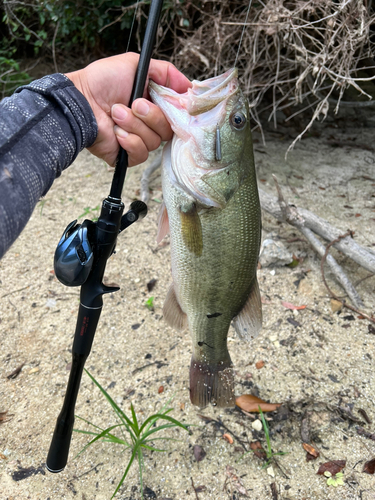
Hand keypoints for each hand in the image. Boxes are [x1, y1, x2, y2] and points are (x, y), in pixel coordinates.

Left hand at [65, 53, 190, 165]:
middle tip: (135, 104)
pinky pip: (142, 153)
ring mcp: (138, 139)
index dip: (179, 109)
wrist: (80, 102)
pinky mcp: (128, 155)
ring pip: (155, 141)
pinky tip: (116, 132)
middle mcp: (148, 123)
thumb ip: (165, 71)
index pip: (178, 112)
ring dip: (135, 125)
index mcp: (153, 103)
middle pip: (170, 128)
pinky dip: (129, 141)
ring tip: (116, 114)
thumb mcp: (135, 64)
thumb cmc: (101, 81)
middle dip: (153, 115)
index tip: (178, 103)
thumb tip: (188, 86)